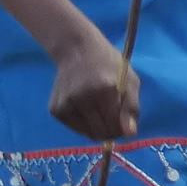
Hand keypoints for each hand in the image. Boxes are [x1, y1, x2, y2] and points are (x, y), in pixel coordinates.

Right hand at [50, 28, 136, 142]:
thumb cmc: (108, 65)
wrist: (77, 51)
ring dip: (98, 129)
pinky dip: (85, 125)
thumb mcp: (130, 81)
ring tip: (101, 111)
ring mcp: (65, 105)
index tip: (124, 122)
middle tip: (114, 119)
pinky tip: (87, 109)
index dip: (123, 129)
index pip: (114, 125)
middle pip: (100, 132)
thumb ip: (131, 108)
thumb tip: (129, 134)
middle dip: (112, 131)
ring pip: (88, 134)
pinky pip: (76, 129)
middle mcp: (81, 99)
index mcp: (103, 90)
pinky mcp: (55, 110)